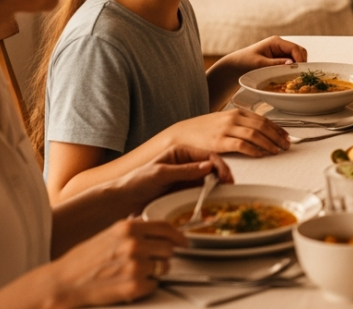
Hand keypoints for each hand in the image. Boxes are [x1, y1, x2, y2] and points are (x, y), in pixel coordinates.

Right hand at [43, 217, 184, 307]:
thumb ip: (135, 230)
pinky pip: (154, 285)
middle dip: (162, 256)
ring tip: (133, 273)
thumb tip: (158, 230)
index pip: (166, 228)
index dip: (178, 236)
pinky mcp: (135, 286)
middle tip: (148, 262)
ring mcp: (136, 266)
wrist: (63, 283)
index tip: (184, 242)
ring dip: (154, 272)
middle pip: (169, 249)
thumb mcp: (109, 234)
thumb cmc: (84, 260)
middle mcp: (134, 244)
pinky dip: (145, 287)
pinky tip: (128, 284)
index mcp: (128, 228)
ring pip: (164, 268)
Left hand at [115, 145, 234, 215]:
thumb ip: (185, 170)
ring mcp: (187, 178)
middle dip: (222, 176)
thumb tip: (208, 167)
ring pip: (210, 181)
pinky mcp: (186, 192)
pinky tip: (214, 201)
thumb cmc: (136, 182)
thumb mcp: (160, 174)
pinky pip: (203, 193)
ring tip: (225, 195)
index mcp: (181, 152)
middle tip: (229, 187)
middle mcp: (187, 164)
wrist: (123, 201)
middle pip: (212, 167)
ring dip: (218, 187)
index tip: (225, 177)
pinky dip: (210, 196)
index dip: (219, 165)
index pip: (207, 155)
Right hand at [166, 109, 289, 157]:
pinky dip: (253, 150)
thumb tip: (260, 133)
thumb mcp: (224, 121)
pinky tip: (260, 155)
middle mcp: (233, 118)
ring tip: (277, 151)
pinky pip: (241, 145)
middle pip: (262, 126)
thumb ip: (241, 125)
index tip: (286, 136)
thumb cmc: (203, 130)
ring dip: (269, 143)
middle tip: (287, 145)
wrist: (181, 135)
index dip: (277, 128)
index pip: (263, 119)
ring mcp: (226, 129)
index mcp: (236, 112)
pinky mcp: (219, 142)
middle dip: (277, 136)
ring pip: (254, 134)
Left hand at [213, 36, 307, 78]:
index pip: (295, 48)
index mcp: (276, 42)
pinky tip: (290, 77)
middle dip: (302, 62)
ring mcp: (281, 52)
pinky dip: (293, 69)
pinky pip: (292, 63)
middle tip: (299, 75)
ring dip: (298, 66)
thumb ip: (276, 63)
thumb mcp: (259, 64)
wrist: (235, 66)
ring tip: (295, 77)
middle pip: (299, 52)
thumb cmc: (244, 62)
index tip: (300, 71)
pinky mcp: (280, 59)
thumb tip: (292, 64)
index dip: (300, 59)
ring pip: (297, 58)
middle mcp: (280, 45)